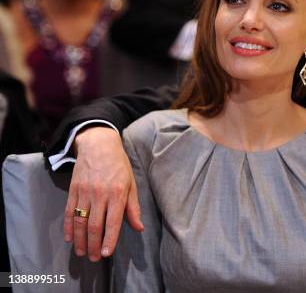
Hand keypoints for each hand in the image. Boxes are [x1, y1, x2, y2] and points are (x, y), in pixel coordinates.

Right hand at [64, 126, 143, 261]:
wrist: (99, 145)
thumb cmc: (119, 165)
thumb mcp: (132, 183)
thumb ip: (133, 208)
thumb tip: (138, 227)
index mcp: (118, 193)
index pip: (113, 222)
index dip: (109, 240)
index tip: (107, 254)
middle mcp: (101, 194)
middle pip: (94, 226)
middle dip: (94, 245)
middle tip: (94, 258)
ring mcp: (85, 192)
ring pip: (80, 221)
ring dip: (80, 240)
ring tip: (82, 252)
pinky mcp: (74, 190)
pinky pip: (69, 211)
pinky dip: (68, 226)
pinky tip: (69, 237)